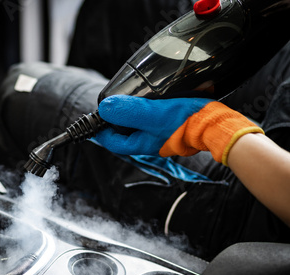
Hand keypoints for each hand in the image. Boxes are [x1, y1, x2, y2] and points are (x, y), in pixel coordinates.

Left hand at [95, 95, 263, 164]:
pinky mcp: (171, 125)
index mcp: (140, 141)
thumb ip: (128, 112)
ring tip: (125, 100)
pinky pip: (151, 119)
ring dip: (129, 114)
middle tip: (107, 107)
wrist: (216, 124)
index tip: (90, 120)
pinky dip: (145, 111)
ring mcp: (160, 134)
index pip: (111, 140)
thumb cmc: (185, 122)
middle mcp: (148, 140)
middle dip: (113, 122)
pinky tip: (149, 100)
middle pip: (123, 133)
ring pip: (137, 125)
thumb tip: (104, 108)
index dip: (98, 130)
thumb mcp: (152, 114)